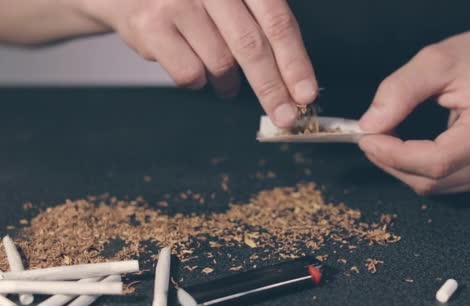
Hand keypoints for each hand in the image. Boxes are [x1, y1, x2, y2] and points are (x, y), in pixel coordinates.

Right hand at [76, 0, 317, 126]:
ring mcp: (179, 2)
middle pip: (252, 47)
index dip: (295, 62)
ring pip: (221, 63)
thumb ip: (261, 24)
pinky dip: (198, 81)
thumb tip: (294, 81)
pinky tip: (194, 66)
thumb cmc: (193, 0)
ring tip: (228, 84)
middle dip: (272, 89)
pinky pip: (190, 73)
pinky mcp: (151, 24)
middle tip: (285, 118)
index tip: (306, 95)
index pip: (278, 23)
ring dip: (229, 84)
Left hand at [358, 24, 469, 194]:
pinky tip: (410, 146)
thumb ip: (399, 91)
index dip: (394, 155)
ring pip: (432, 187)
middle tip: (370, 131)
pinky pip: (442, 184)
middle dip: (391, 160)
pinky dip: (417, 168)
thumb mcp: (436, 60)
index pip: (436, 162)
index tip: (365, 136)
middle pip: (430, 180)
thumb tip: (370, 125)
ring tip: (389, 134)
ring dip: (401, 165)